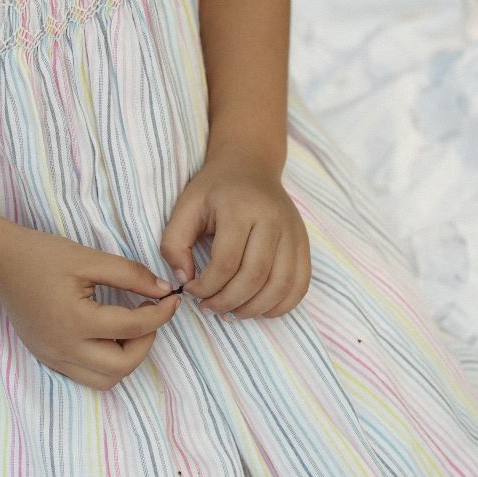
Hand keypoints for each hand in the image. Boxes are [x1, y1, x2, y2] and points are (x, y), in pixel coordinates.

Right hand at [0, 224, 179, 389]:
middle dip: (146, 342)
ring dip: (127, 357)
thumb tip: (164, 291)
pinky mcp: (48, 359)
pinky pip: (86, 375)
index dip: (161, 314)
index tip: (171, 299)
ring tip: (129, 326)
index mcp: (74, 320)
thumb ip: (130, 275)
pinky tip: (108, 334)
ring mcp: (53, 358)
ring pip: (105, 380)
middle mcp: (63, 348)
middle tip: (149, 314)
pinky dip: (106, 362)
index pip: (132, 328)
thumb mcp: (89, 257)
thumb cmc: (43, 255)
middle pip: (122, 366)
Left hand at [160, 151, 310, 319]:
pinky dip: (282, 305)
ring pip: (280, 285)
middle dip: (228, 302)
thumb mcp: (185, 207)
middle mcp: (272, 219)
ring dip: (254, 309)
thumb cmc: (214, 189)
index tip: (192, 290)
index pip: (225, 262)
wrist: (250, 165)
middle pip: (255, 277)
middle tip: (209, 307)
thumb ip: (174, 244)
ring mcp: (293, 231)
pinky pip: (300, 284)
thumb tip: (185, 280)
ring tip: (231, 312)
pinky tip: (259, 308)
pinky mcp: (303, 242)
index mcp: (240, 208)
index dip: (206, 287)